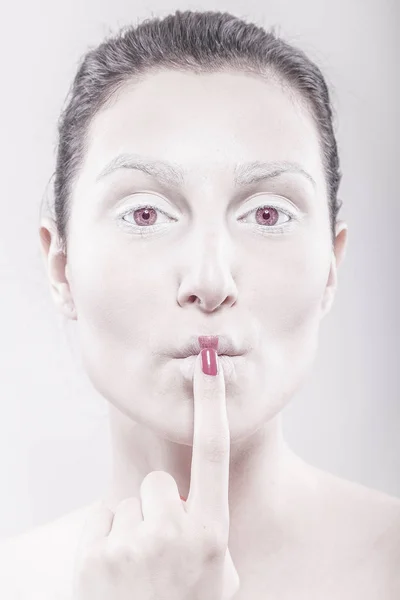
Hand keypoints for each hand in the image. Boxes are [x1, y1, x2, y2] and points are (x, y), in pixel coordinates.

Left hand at [73, 347, 239, 599]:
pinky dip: (109, 539)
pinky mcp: (96, 556)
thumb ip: (212, 531)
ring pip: (130, 501)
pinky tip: (118, 573)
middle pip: (157, 481)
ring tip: (140, 569)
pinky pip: (104, 518)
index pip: (213, 452)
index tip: (207, 363)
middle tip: (162, 548)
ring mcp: (132, 545)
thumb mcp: (220, 576)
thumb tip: (196, 499)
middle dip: (159, 506)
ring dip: (134, 527)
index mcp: (211, 533)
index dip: (211, 404)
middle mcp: (174, 533)